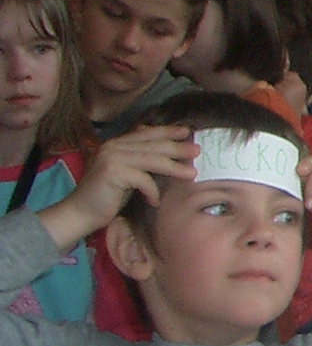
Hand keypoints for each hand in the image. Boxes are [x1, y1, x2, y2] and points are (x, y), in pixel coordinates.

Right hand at [40, 126, 197, 249]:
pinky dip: (152, 191)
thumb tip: (166, 151)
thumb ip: (140, 160)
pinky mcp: (112, 172)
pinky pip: (143, 179)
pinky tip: (154, 201)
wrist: (80, 213)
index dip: (167, 131)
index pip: (147, 133)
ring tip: (192, 174)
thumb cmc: (107, 196)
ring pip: (152, 160)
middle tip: (197, 151)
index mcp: (116, 144)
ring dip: (175, 168)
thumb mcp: (127, 173)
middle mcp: (113, 146)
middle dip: (178, 148)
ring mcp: (111, 158)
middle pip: (153, 145)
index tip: (187, 132)